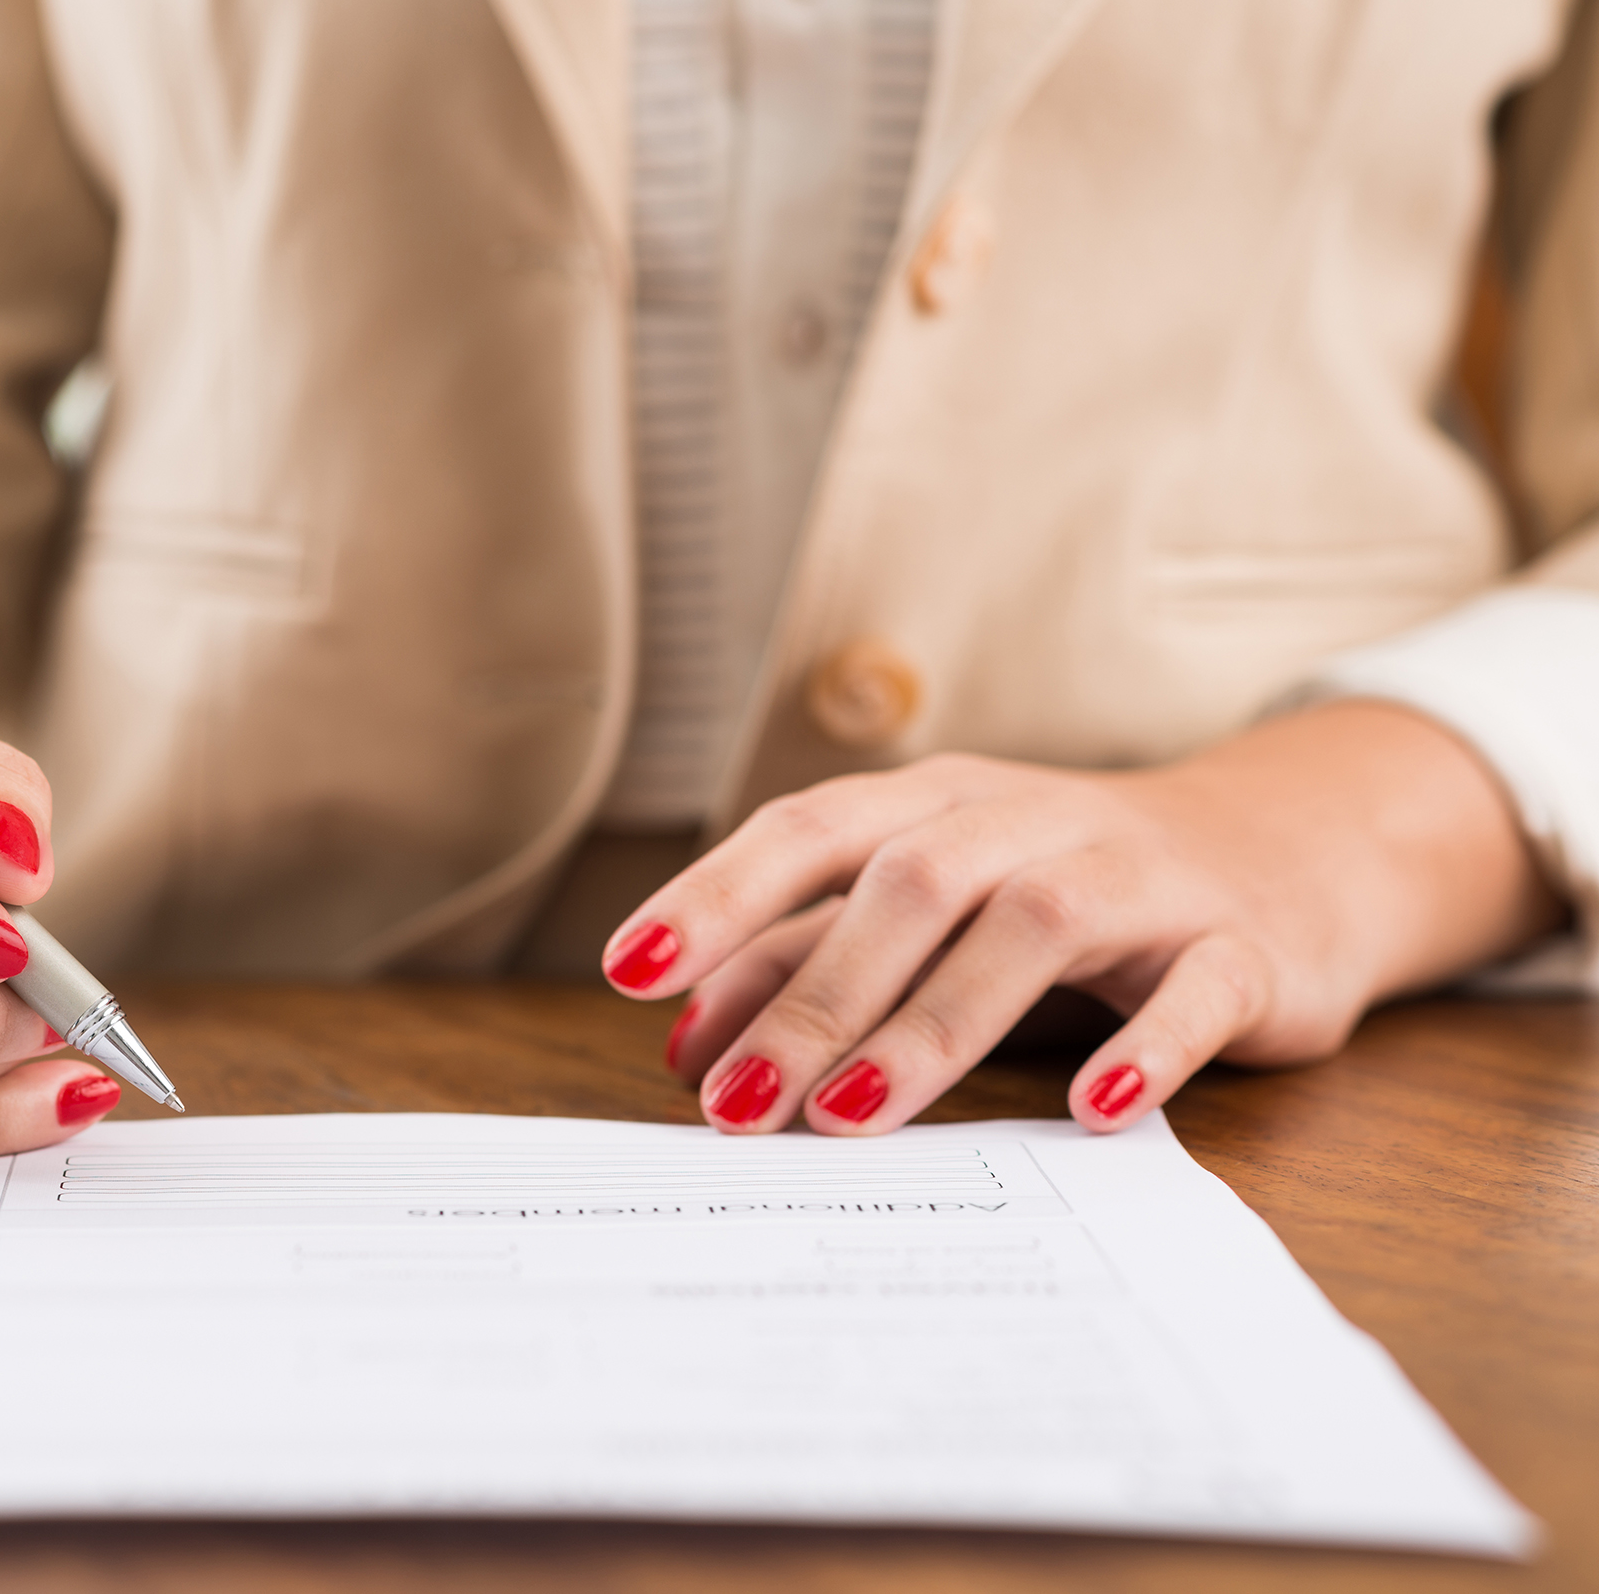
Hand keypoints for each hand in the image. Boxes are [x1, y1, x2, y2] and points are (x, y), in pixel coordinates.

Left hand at [603, 701, 1561, 1134]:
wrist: (1291, 853)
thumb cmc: (1066, 890)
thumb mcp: (931, 910)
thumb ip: (810, 959)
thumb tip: (682, 1043)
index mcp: (940, 804)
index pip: (812, 830)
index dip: (720, 894)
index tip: (629, 971)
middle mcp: (1029, 821)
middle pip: (906, 887)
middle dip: (810, 999)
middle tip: (732, 1106)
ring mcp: (1140, 878)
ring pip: (1028, 928)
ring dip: (932, 1026)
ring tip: (851, 1117)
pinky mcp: (1239, 947)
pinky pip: (1196, 990)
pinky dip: (1146, 1046)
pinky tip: (1094, 1109)